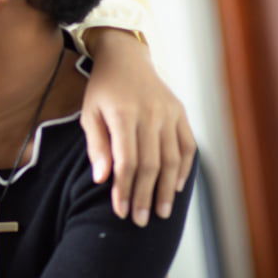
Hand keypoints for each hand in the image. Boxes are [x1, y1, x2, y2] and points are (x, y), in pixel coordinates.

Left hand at [80, 27, 194, 227]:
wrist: (126, 57)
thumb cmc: (103, 88)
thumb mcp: (89, 113)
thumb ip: (97, 146)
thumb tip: (102, 179)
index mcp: (124, 113)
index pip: (127, 161)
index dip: (124, 189)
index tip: (120, 210)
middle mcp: (150, 114)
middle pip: (151, 164)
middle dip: (145, 196)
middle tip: (140, 221)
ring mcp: (169, 113)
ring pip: (172, 159)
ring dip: (167, 189)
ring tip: (161, 213)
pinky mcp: (181, 112)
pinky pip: (188, 145)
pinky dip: (185, 168)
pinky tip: (177, 187)